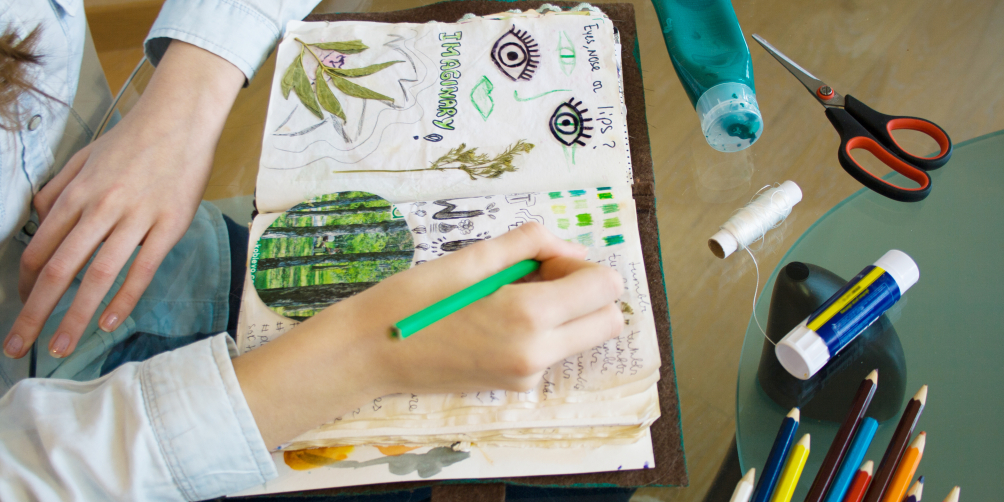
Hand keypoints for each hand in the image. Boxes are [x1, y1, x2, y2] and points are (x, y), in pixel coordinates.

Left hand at [3, 41, 244, 358]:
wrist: (180, 118)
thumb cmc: (133, 138)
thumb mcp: (85, 156)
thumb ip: (58, 187)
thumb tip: (37, 216)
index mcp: (76, 193)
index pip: (40, 248)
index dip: (25, 284)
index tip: (20, 307)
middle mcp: (100, 208)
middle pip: (59, 270)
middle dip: (35, 313)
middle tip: (18, 346)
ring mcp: (136, 218)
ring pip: (98, 276)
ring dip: (76, 317)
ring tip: (61, 346)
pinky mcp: (169, 226)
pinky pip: (142, 269)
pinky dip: (124, 299)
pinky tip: (109, 323)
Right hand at [233, 222, 625, 449]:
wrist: (368, 355)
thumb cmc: (411, 300)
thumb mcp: (469, 258)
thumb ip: (530, 244)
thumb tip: (571, 252)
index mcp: (528, 316)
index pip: (606, 289)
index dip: (585, 266)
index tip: (547, 261)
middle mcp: (537, 354)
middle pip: (607, 322)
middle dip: (586, 292)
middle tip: (538, 276)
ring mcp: (527, 377)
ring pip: (581, 338)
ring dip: (563, 312)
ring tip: (506, 296)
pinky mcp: (514, 387)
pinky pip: (550, 354)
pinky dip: (539, 332)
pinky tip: (492, 320)